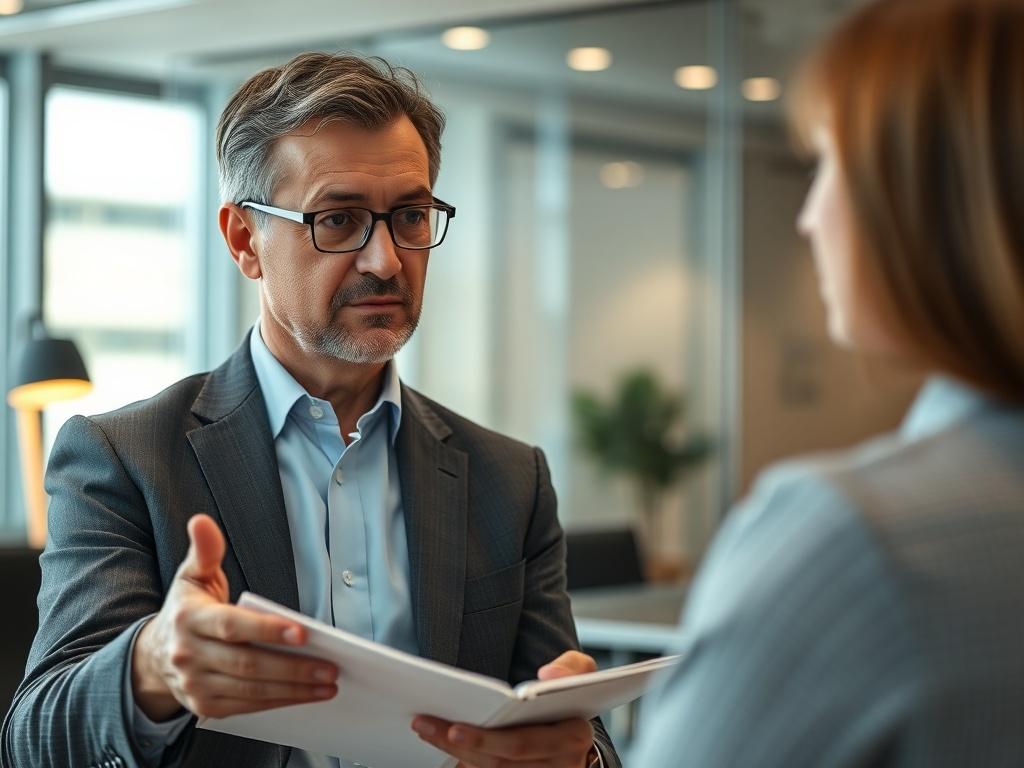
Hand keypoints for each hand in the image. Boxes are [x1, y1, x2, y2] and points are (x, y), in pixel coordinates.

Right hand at [131, 514, 338, 719]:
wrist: (154, 656)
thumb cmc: (186, 611)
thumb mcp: (192, 576)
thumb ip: (204, 551)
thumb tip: (202, 522)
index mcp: (189, 619)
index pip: (232, 626)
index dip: (267, 630)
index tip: (303, 632)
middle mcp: (189, 655)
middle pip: (247, 665)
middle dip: (293, 667)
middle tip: (329, 666)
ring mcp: (196, 685)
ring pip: (251, 691)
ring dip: (293, 689)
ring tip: (327, 682)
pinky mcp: (205, 707)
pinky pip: (248, 707)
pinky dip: (279, 702)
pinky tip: (305, 694)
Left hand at [411, 651, 597, 767]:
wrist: (578, 730)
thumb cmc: (573, 698)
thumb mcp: (584, 675)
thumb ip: (571, 668)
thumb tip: (546, 675)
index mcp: (572, 738)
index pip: (523, 742)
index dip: (486, 738)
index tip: (455, 726)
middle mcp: (557, 766)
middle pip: (498, 760)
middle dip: (458, 743)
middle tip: (423, 724)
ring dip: (454, 752)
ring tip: (425, 728)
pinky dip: (464, 760)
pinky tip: (442, 741)